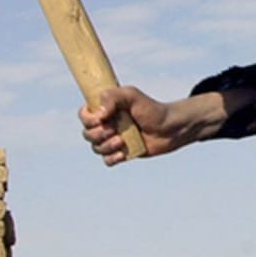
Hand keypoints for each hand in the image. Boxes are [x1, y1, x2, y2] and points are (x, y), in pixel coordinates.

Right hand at [79, 87, 231, 163]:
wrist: (171, 128)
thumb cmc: (152, 109)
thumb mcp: (132, 95)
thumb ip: (112, 97)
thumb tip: (99, 115)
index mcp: (106, 110)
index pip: (84, 115)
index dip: (88, 119)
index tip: (101, 118)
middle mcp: (107, 125)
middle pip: (87, 134)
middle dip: (98, 134)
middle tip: (114, 129)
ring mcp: (113, 140)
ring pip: (96, 148)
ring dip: (106, 146)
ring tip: (122, 141)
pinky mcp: (122, 154)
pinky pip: (107, 161)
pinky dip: (112, 158)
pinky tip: (123, 153)